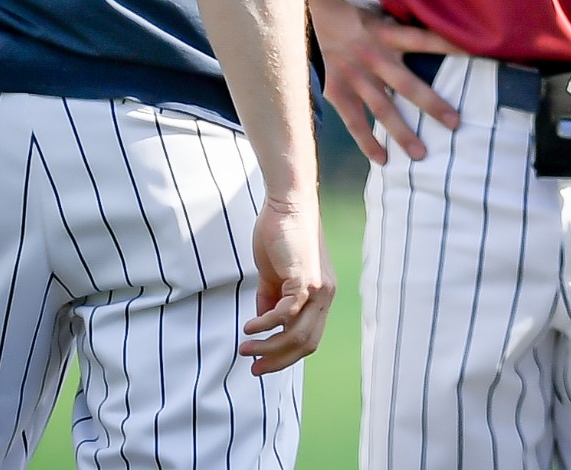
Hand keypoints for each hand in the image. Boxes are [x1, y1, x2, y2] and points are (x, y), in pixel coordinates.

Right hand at [241, 195, 334, 374]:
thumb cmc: (279, 234)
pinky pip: (286, 313)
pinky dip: (266, 324)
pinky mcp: (306, 279)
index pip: (308, 338)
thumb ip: (270, 298)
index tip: (260, 364)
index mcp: (320, 296)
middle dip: (277, 360)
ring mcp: (319, 289)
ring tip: (246, 348)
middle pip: (306, 344)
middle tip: (253, 368)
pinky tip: (249, 327)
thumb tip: (261, 324)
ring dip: (268, 347)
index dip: (285, 356)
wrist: (288, 203)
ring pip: (297, 334)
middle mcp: (325, 296)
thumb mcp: (273, 275)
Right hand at [309, 0, 466, 162]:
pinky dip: (367, 141)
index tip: (477, 54)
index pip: (423, 38)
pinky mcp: (336, 91)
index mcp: (384, 32)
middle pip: (407, 84)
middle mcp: (372, 57)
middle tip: (455, 123)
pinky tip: (382, 159)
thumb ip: (394, 24)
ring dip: (402, 132)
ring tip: (421, 154)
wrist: (299, 16)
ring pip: (382, 108)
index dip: (448, 45)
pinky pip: (354, 121)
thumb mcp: (371, 11)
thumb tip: (428, 22)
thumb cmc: (342, 12)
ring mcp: (353, 77)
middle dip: (432, 104)